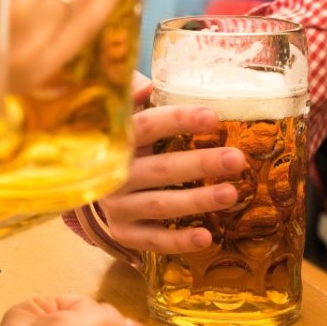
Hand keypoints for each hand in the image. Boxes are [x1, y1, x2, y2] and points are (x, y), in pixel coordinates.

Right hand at [97, 75, 250, 253]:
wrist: (89, 185)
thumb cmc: (123, 142)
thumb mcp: (124, 115)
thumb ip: (135, 95)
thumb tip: (150, 84)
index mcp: (116, 140)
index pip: (147, 126)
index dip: (179, 120)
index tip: (214, 117)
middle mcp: (113, 175)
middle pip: (161, 169)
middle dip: (201, 164)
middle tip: (237, 159)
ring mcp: (117, 207)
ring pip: (160, 205)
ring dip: (197, 201)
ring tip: (231, 194)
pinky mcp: (124, 233)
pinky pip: (153, 240)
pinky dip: (179, 241)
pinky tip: (207, 237)